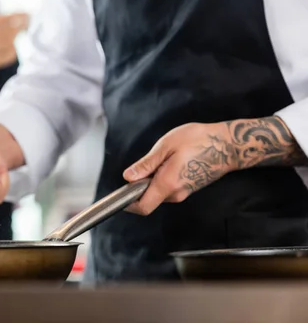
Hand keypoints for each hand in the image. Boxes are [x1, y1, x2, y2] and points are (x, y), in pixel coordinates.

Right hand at [0, 9, 28, 79]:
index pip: (9, 19)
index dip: (21, 16)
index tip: (27, 14)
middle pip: (14, 32)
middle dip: (24, 27)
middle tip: (27, 23)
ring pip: (13, 45)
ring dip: (18, 40)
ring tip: (19, 36)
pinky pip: (7, 58)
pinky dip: (12, 52)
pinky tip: (12, 48)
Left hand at [122, 117, 307, 215]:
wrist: (228, 145)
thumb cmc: (199, 141)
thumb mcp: (167, 146)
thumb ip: (146, 164)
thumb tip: (127, 177)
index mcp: (167, 184)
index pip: (142, 207)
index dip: (127, 202)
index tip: (120, 190)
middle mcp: (175, 194)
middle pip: (147, 200)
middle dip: (139, 186)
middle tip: (145, 165)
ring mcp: (183, 193)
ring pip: (157, 193)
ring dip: (151, 181)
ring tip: (161, 159)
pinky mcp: (187, 188)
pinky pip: (167, 189)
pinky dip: (161, 179)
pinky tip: (169, 162)